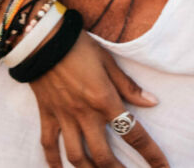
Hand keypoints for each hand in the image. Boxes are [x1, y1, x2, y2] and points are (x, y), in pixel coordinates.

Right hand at [30, 31, 167, 167]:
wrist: (41, 38)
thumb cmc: (78, 46)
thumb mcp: (108, 62)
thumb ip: (128, 86)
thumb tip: (152, 102)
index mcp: (104, 100)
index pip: (133, 134)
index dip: (151, 154)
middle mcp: (84, 114)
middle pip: (103, 156)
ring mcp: (64, 117)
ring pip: (76, 157)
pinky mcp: (46, 114)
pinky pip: (48, 144)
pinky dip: (53, 161)